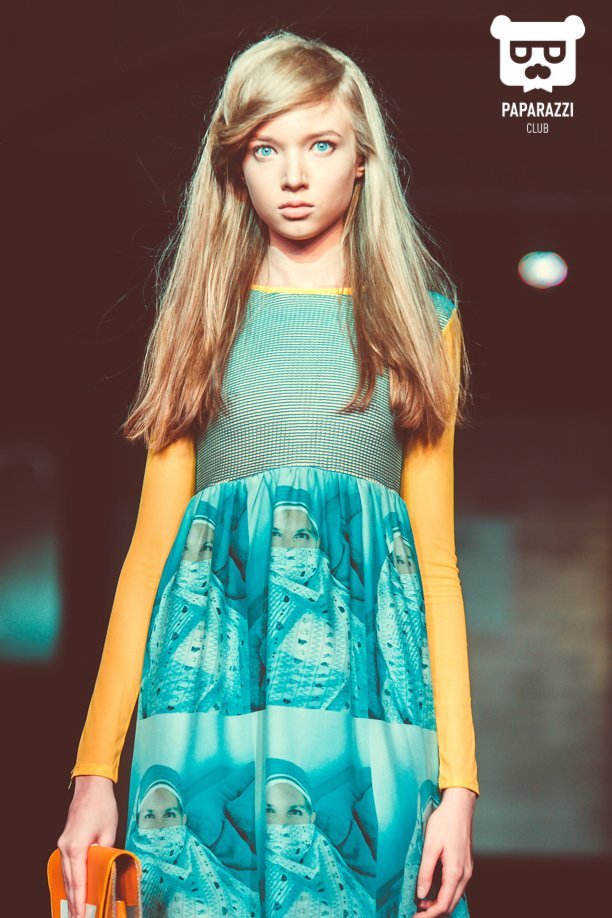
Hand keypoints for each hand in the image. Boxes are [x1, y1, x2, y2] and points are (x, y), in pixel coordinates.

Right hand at [57, 775, 117, 917]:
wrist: (91, 786)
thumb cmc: (102, 806)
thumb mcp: (109, 833)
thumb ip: (105, 854)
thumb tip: (105, 869)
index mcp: (77, 847)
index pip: (78, 880)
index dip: (81, 900)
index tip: (81, 914)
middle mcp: (65, 847)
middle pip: (69, 880)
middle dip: (74, 901)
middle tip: (79, 917)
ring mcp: (63, 844)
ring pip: (66, 874)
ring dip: (71, 892)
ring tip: (77, 910)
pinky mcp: (65, 841)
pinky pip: (67, 865)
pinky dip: (71, 879)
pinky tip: (74, 888)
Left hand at [413, 787, 475, 916]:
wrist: (459, 807)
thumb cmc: (444, 822)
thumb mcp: (430, 846)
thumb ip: (426, 872)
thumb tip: (422, 894)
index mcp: (455, 871)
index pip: (443, 903)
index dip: (429, 914)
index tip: (416, 917)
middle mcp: (465, 874)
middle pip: (451, 904)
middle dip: (434, 912)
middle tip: (416, 912)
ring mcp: (467, 870)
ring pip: (455, 896)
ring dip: (439, 903)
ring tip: (421, 903)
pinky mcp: (466, 865)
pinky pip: (457, 887)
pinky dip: (445, 894)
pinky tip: (433, 890)